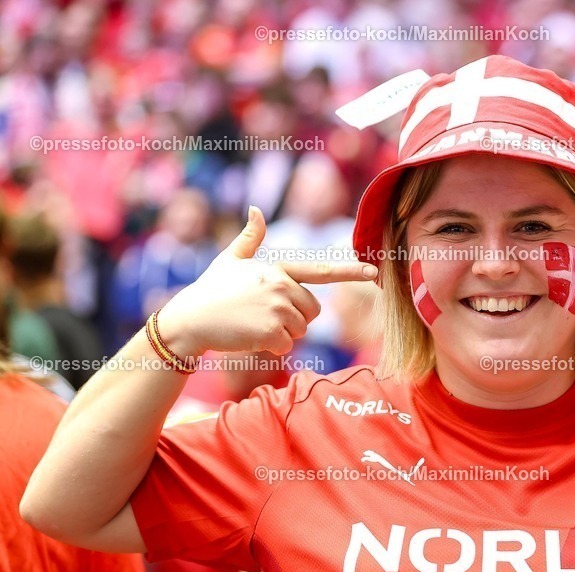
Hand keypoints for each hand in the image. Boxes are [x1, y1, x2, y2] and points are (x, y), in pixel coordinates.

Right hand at [158, 206, 377, 356]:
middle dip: (294, 318)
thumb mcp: (229, 260)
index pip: (321, 271)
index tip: (374, 271)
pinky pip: (286, 346)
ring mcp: (277, 308)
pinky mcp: (271, 331)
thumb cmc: (210, 290)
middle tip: (263, 314)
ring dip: (281, 334)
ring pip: (300, 331)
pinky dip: (270, 348)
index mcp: (277, 268)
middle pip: (312, 311)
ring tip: (253, 323)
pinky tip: (249, 337)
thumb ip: (250, 239)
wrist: (188, 319)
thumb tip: (256, 209)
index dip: (350, 272)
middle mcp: (281, 285)